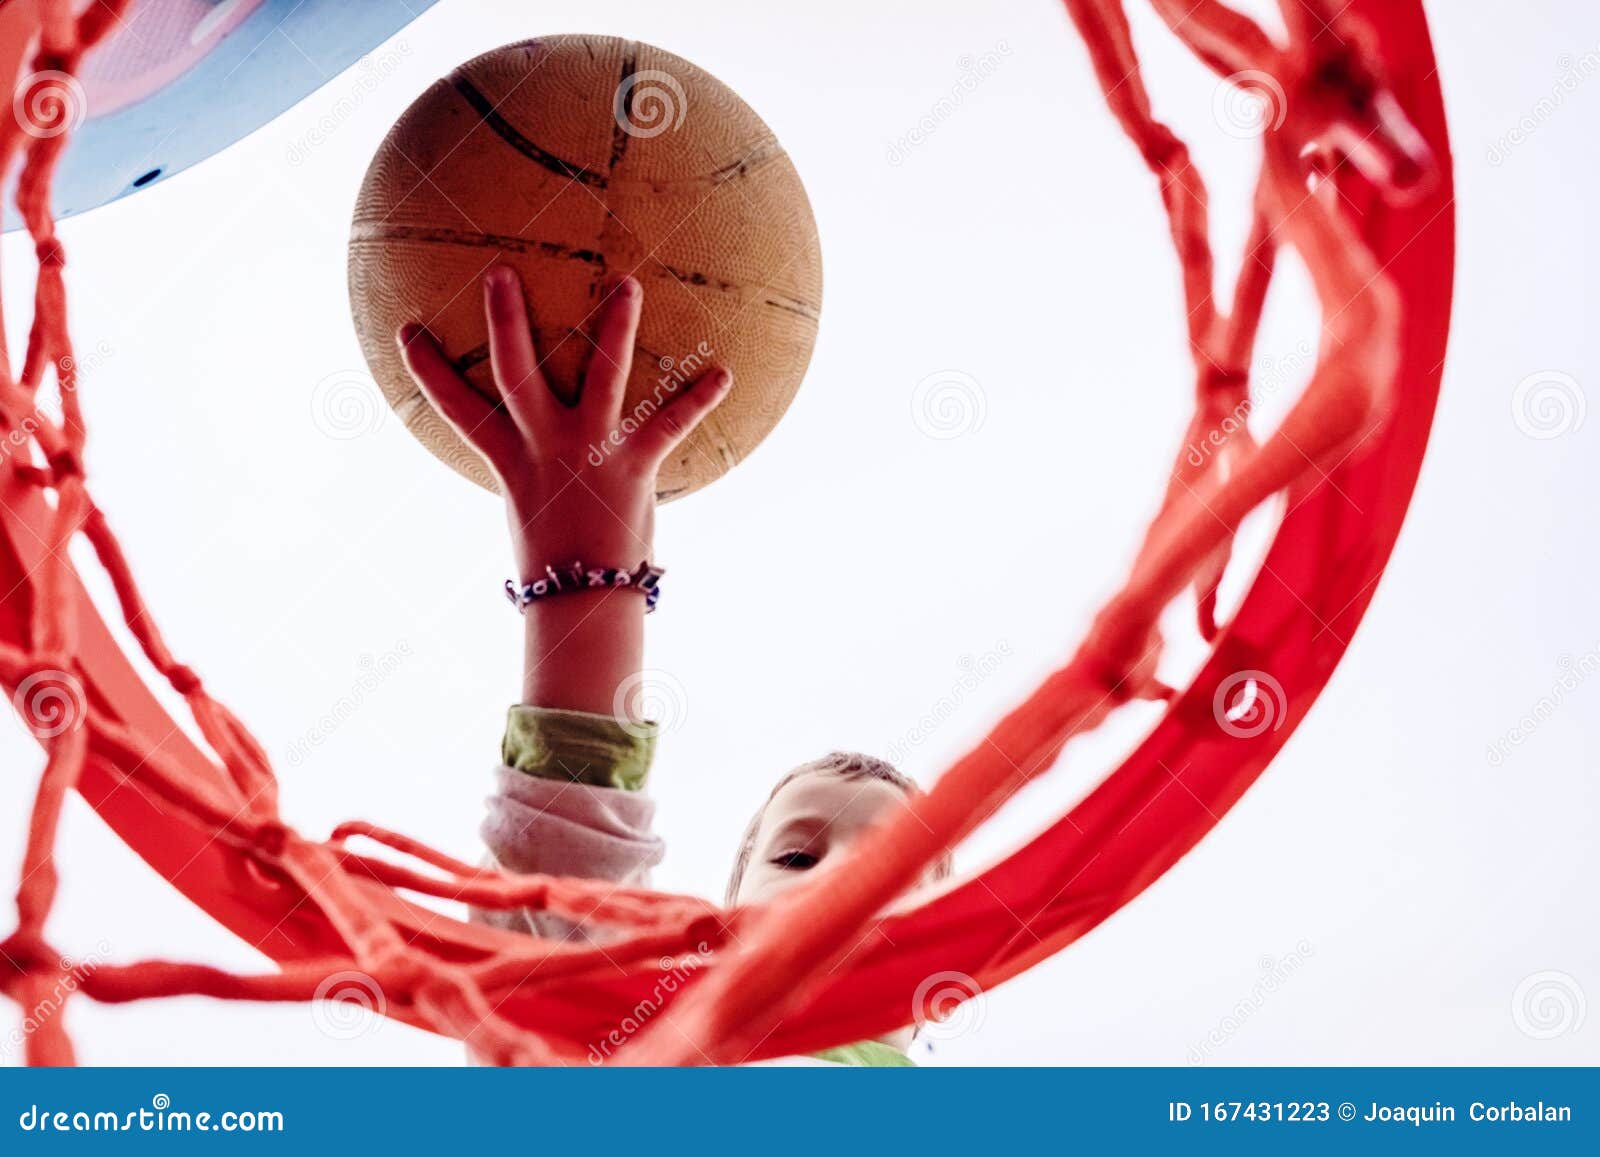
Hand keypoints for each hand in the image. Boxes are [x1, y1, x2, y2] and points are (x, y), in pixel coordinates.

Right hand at [396, 266, 730, 581]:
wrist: (584, 600)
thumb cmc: (557, 561)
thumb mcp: (532, 510)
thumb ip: (535, 473)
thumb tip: (542, 463)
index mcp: (513, 460)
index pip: (459, 411)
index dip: (428, 372)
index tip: (404, 331)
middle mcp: (546, 446)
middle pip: (516, 372)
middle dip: (506, 321)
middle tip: (501, 272)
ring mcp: (591, 450)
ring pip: (603, 375)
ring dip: (617, 328)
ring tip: (629, 285)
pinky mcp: (634, 465)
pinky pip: (671, 423)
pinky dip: (698, 399)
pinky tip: (724, 374)